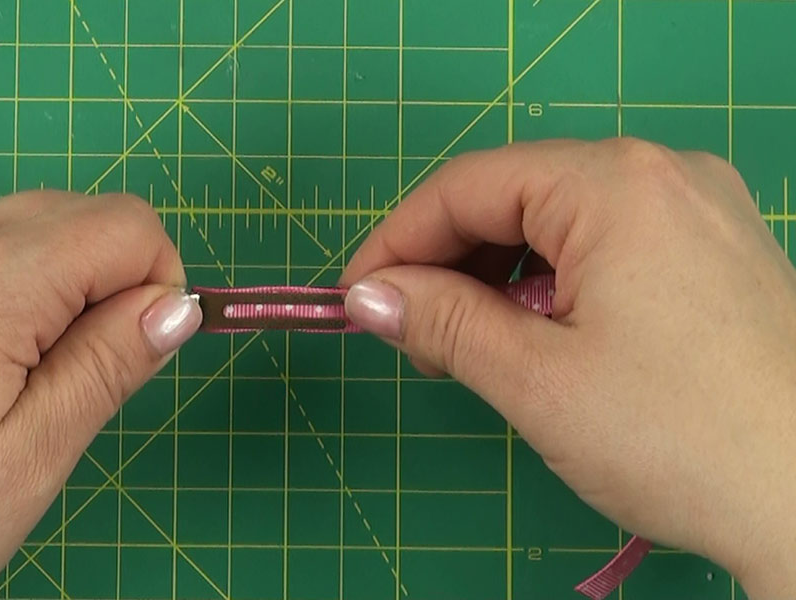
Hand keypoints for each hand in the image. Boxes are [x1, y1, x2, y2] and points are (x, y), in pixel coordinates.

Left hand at [0, 192, 200, 598]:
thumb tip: (178, 307)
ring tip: (17, 382)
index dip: (157, 283)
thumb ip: (114, 362)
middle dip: (107, 280)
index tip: (136, 352)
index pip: (126, 225)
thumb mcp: (34, 455)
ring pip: (13, 231)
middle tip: (81, 375)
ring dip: (48, 287)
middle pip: (72, 214)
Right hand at [340, 138, 795, 598]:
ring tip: (468, 347)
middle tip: (409, 333)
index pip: (468, 186)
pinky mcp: (716, 249)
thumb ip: (442, 321)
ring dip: (498, 277)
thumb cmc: (679, 438)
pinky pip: (608, 244)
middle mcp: (663, 173)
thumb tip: (369, 296)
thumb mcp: (537, 379)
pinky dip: (554, 284)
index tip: (356, 297)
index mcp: (616, 183)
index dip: (397, 240)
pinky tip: (537, 338)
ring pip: (560, 222)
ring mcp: (699, 208)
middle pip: (515, 197)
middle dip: (449, 262)